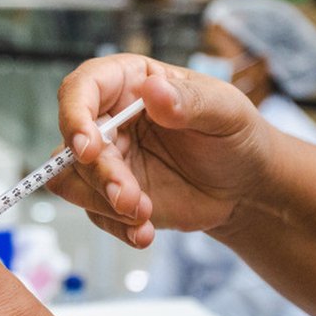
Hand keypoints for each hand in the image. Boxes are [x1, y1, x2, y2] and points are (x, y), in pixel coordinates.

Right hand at [50, 53, 269, 247]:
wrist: (243, 185)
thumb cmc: (235, 135)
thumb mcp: (225, 111)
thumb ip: (190, 100)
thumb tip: (153, 89)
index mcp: (130, 83)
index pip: (82, 88)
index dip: (74, 115)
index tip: (88, 147)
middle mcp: (109, 118)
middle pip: (73, 142)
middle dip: (100, 174)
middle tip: (130, 199)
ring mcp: (108, 158)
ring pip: (72, 180)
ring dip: (102, 203)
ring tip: (143, 215)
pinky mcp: (111, 194)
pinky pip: (93, 212)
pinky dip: (116, 227)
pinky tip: (145, 232)